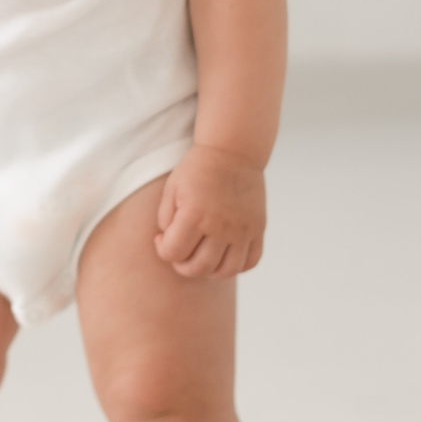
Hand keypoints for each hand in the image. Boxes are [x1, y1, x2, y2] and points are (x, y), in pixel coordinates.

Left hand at [153, 145, 266, 277]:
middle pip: (198, 268)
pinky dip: (235, 266)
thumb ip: (165, 220)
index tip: (162, 237)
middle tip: (180, 251)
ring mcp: (243, 229)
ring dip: (208, 270)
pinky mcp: (258, 229)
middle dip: (182, 265)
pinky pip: (250, 262)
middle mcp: (221, 225)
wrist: (233, 151)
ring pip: (226, 271)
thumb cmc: (197, 169)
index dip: (162, 249)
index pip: (173, 253)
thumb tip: (170, 246)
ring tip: (201, 256)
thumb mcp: (172, 189)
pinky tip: (223, 255)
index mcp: (195, 213)